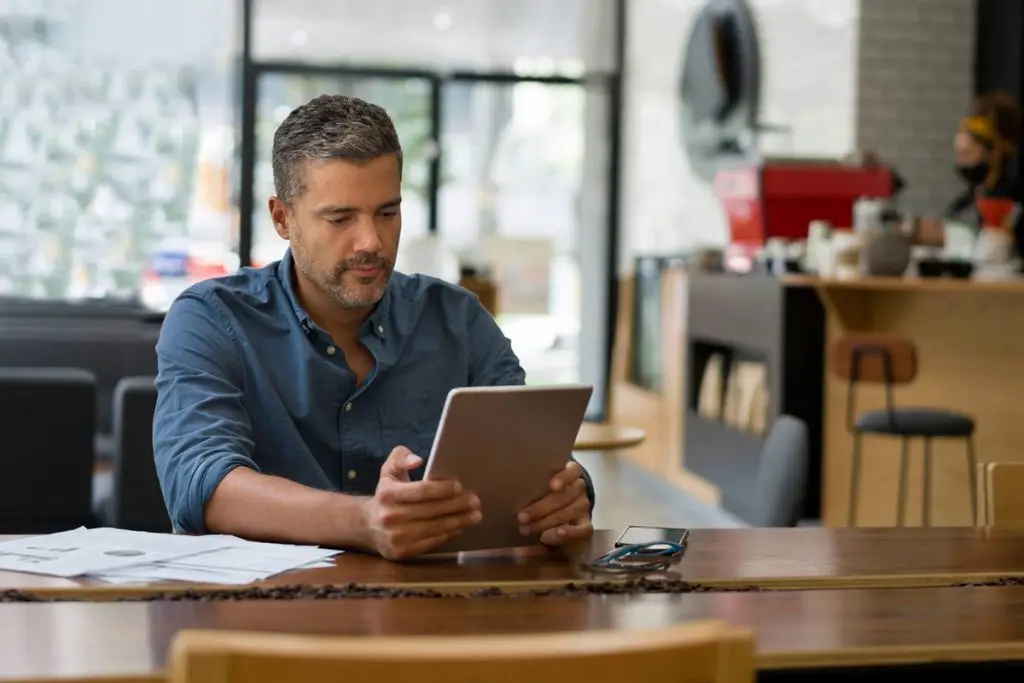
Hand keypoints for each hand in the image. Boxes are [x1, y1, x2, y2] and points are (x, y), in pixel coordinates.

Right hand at [361, 446, 481, 559]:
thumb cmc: (386, 494)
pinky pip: (431, 542)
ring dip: (458, 521)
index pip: (421, 491)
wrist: (368, 525)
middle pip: (432, 510)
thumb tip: (418, 460)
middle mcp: (390, 516)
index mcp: (388, 494)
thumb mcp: (388, 471)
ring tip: (474, 515)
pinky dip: (448, 534)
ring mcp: (396, 537)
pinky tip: (459, 527)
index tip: (459, 486)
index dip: (442, 489)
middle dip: (457, 505)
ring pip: (435, 528)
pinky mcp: (402, 552)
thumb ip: (401, 458)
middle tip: (475, 501)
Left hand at [517, 461, 592, 545]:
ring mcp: (583, 506)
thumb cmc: (542, 493)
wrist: (559, 512)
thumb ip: (532, 485)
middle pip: (565, 496)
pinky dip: (568, 533)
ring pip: (570, 512)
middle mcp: (579, 488)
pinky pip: (583, 530)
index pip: (573, 470)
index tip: (552, 486)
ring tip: (527, 529)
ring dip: (546, 522)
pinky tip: (549, 536)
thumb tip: (511, 487)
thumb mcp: (538, 486)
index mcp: (570, 473)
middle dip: (540, 508)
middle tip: (521, 517)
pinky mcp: (586, 525)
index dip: (563, 478)